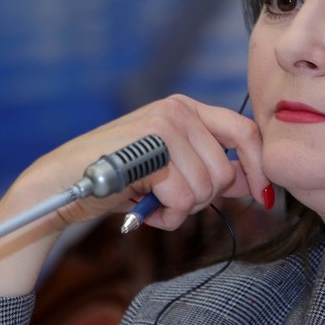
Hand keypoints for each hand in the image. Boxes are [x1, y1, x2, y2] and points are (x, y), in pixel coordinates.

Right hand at [18, 94, 267, 231]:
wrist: (61, 183)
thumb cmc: (117, 178)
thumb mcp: (172, 169)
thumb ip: (209, 168)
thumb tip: (251, 181)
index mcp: (188, 108)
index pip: (244, 132)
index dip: (259, 167)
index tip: (264, 196)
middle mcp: (179, 109)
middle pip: (225, 170)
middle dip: (203, 198)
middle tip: (172, 201)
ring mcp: (164, 126)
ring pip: (205, 188)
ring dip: (181, 210)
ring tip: (153, 203)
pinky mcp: (151, 149)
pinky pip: (182, 198)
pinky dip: (167, 217)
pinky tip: (144, 209)